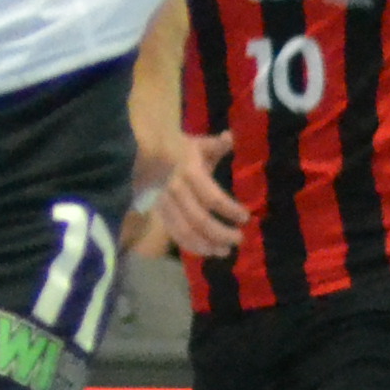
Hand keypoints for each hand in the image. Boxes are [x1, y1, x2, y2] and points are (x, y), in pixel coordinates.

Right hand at [138, 121, 248, 263]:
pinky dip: (190, 246)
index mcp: (189, 172)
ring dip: (206, 245)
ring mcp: (165, 204)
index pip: (213, 198)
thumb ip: (216, 145)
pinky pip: (174, 234)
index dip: (230, 210)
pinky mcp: (158, 213)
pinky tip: (206, 251)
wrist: (144, 150)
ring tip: (224, 251)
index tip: (245, 218)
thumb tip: (230, 137)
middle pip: (200, 220)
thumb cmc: (178, 148)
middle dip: (221, 233)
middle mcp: (176, 190)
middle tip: (239, 239)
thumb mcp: (198, 144)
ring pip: (185, 231)